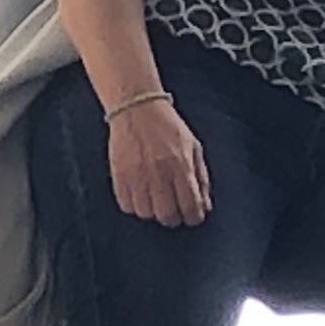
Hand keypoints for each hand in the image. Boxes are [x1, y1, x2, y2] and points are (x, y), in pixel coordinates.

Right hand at [109, 99, 211, 224]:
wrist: (136, 107)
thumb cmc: (168, 126)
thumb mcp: (193, 147)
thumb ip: (201, 177)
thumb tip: (205, 205)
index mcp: (181, 165)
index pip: (191, 207)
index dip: (194, 217)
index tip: (192, 214)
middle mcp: (159, 172)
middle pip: (167, 215)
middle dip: (174, 218)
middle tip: (174, 210)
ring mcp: (136, 174)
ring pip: (146, 213)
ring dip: (153, 211)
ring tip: (155, 199)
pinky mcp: (119, 174)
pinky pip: (126, 205)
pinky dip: (134, 205)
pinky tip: (140, 194)